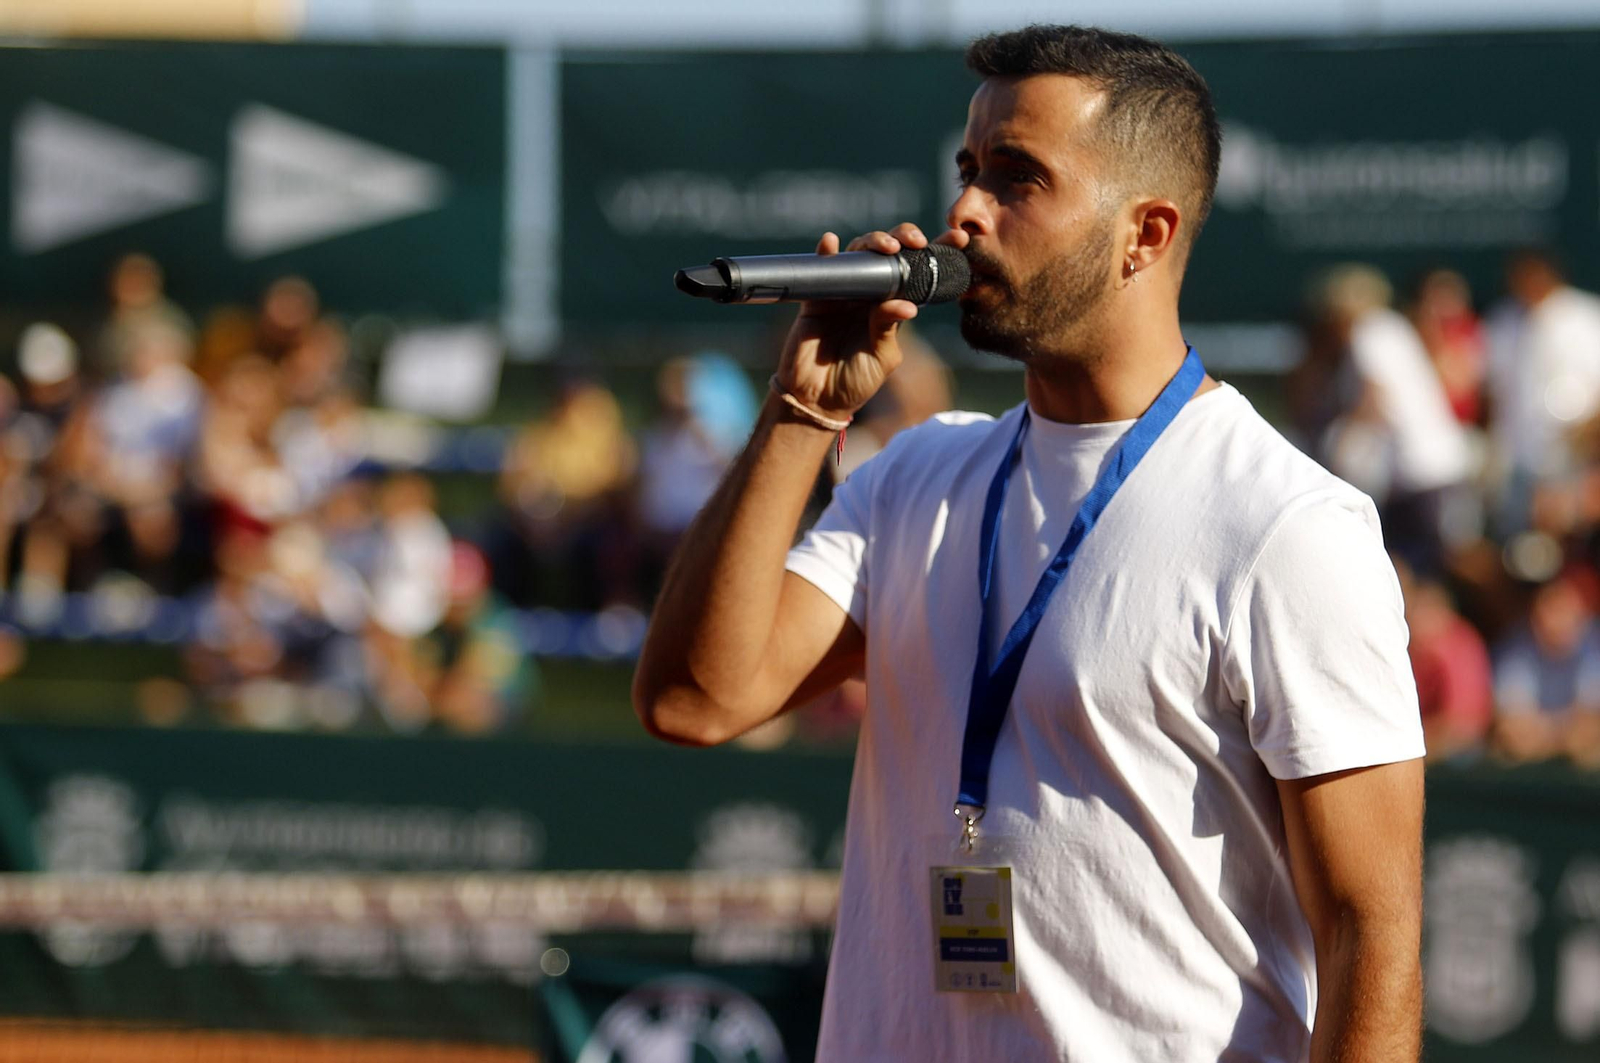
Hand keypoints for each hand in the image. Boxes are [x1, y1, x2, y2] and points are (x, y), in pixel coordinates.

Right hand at [775, 223, 962, 419]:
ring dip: (872, 242)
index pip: (917, 272)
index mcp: (892, 305)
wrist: (818, 401)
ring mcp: (843, 292)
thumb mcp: (882, 358)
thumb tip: (906, 304)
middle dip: (904, 237)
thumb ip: (889, 329)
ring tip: (886, 247)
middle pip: (887, 253)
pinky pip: (821, 269)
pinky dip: (825, 253)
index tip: (958, 239)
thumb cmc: (856, 382)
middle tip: (916, 242)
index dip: (936, 252)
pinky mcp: (817, 298)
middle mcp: (869, 293)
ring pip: (858, 254)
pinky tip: (830, 243)